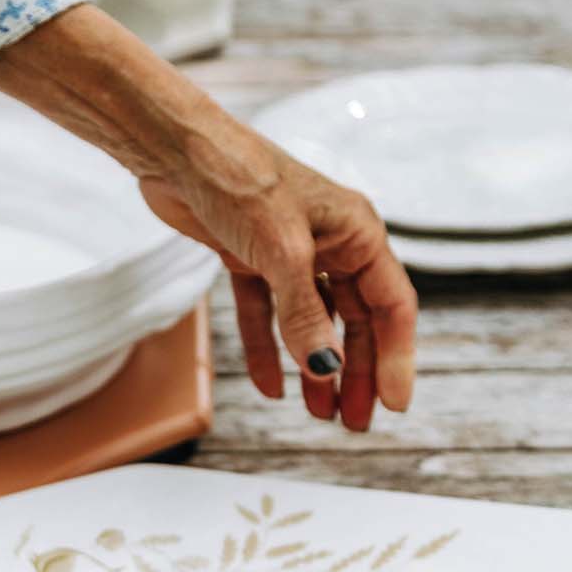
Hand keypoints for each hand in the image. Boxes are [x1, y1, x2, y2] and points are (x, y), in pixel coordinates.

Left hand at [140, 137, 415, 431]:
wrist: (175, 149)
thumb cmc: (240, 180)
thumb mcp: (281, 251)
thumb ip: (303, 313)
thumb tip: (325, 368)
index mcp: (357, 233)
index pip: (392, 306)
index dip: (396, 356)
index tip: (394, 404)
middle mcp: (331, 243)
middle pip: (355, 320)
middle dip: (356, 372)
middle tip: (355, 421)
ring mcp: (290, 252)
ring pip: (313, 322)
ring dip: (316, 368)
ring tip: (320, 413)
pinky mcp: (249, 258)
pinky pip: (268, 315)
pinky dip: (269, 349)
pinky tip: (270, 386)